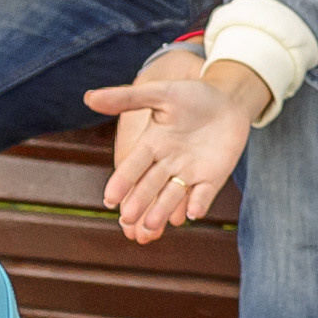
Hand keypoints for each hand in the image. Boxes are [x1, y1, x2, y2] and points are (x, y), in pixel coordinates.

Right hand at [85, 59, 266, 243]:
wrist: (228, 100)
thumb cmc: (192, 95)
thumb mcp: (161, 93)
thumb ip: (127, 98)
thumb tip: (89, 98)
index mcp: (151, 145)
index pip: (133, 166)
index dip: (122, 182)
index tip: (109, 198)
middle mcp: (167, 163)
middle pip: (150, 185)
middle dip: (140, 201)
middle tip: (128, 218)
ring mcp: (189, 173)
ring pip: (173, 195)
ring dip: (163, 209)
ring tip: (152, 224)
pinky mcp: (212, 179)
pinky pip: (204, 194)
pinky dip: (199, 203)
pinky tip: (193, 213)